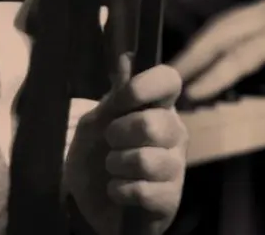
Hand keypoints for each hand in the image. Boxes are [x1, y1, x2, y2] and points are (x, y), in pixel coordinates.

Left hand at [65, 54, 187, 234]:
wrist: (89, 205)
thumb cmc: (96, 158)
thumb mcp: (95, 124)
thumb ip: (114, 97)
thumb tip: (126, 59)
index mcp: (159, 108)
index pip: (169, 81)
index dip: (144, 86)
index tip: (121, 99)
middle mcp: (174, 133)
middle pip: (152, 124)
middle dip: (118, 134)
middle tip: (111, 142)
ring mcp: (175, 167)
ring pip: (145, 160)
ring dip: (116, 166)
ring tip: (114, 169)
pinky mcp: (170, 199)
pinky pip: (142, 191)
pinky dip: (119, 191)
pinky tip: (119, 191)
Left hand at [170, 0, 264, 102]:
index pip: (237, 20)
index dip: (214, 38)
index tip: (196, 54)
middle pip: (221, 25)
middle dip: (196, 46)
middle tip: (173, 67)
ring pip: (222, 37)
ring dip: (196, 59)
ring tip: (177, 79)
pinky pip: (239, 58)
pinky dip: (216, 74)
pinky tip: (200, 88)